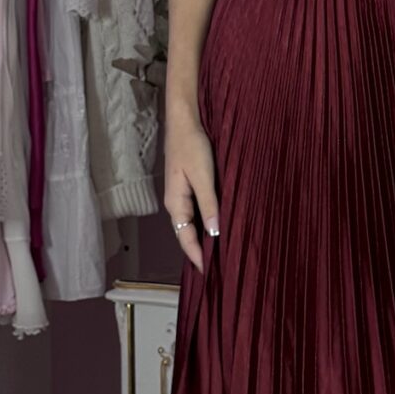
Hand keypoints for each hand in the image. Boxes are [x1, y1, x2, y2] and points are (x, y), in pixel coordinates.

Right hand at [164, 113, 218, 273]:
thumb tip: (214, 232)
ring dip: (203, 237)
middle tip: (217, 267)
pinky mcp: (188, 186)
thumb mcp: (203, 177)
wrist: (185, 121)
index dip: (196, 256)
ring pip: (192, 223)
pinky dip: (206, 222)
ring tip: (219, 252)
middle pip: (186, 234)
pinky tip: (217, 226)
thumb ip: (209, 204)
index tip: (209, 272)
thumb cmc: (192, 146)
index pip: (185, 238)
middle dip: (199, 251)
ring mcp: (181, 195)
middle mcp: (176, 203)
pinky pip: (196, 211)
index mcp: (175, 203)